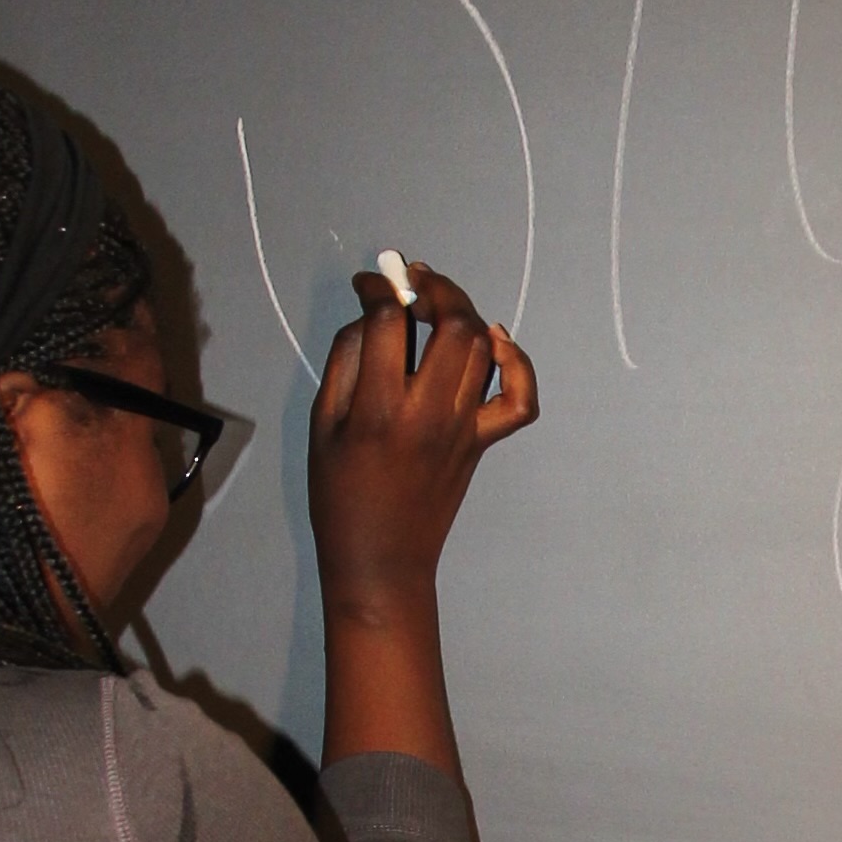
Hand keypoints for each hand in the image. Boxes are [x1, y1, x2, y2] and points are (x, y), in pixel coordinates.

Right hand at [309, 261, 535, 771]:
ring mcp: (464, 427)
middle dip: (434, 289)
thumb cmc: (339, 494)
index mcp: (378, 409)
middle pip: (452, 324)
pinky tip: (495, 342)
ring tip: (437, 304)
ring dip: (464, 313)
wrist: (381, 560)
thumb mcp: (321, 426)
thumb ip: (345, 364)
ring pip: (483, 348)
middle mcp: (428, 412)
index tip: (368, 284)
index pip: (389, 322)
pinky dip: (517, 364)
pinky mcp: (483, 442)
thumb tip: (371, 315)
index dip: (377, 290)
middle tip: (412, 282)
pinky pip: (520, 398)